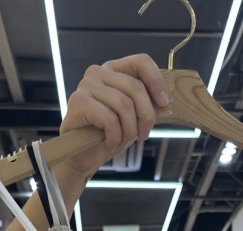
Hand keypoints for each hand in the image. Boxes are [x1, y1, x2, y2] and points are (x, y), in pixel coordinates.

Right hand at [57, 54, 168, 180]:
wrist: (82, 156)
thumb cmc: (107, 135)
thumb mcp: (133, 117)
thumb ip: (145, 104)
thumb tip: (165, 101)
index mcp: (113, 70)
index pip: (140, 62)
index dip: (156, 82)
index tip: (164, 104)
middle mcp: (98, 72)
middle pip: (135, 87)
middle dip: (146, 116)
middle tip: (143, 135)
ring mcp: (86, 85)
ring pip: (124, 105)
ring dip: (129, 130)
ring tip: (123, 141)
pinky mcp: (78, 102)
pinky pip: (110, 119)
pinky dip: (115, 137)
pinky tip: (109, 144)